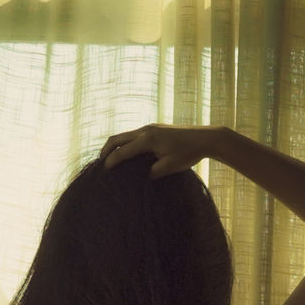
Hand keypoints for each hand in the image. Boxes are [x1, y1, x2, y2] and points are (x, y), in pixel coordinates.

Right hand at [100, 124, 220, 177]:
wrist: (204, 138)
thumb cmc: (188, 153)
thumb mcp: (169, 167)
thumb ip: (152, 172)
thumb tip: (141, 177)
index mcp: (147, 140)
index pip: (122, 151)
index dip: (111, 161)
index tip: (104, 171)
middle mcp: (146, 131)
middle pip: (118, 138)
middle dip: (106, 150)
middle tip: (99, 163)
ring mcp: (150, 127)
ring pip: (125, 135)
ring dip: (115, 145)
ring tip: (109, 158)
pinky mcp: (155, 128)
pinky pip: (134, 135)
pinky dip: (126, 143)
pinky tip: (127, 152)